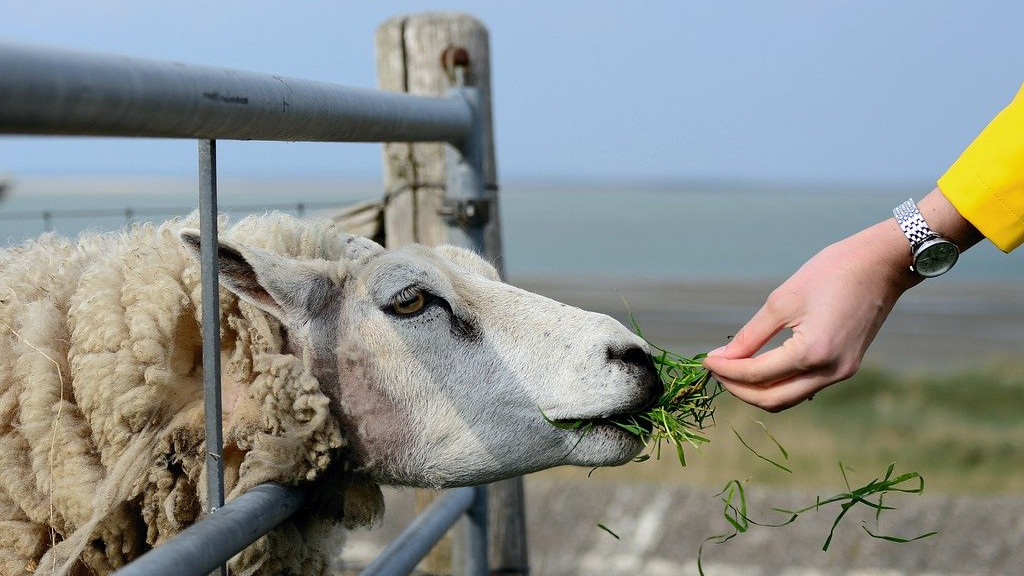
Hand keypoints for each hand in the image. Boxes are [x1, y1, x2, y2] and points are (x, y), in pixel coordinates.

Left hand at [704, 189, 979, 411]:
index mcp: (813, 353)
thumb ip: (749, 335)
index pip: (756, 375)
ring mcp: (841, 373)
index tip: (705, 360)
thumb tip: (722, 358)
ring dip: (757, 390)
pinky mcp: (846, 368)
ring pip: (788, 398)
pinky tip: (761, 366)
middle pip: (771, 400)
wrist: (882, 264)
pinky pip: (804, 387)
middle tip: (717, 369)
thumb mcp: (782, 301)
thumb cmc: (831, 272)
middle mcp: (830, 372)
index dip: (726, 370)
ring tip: (734, 369)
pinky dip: (779, 383)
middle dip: (738, 389)